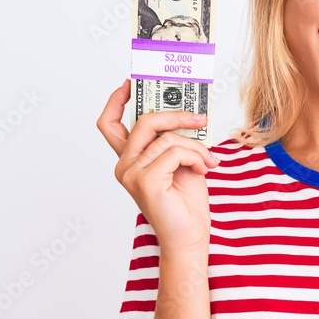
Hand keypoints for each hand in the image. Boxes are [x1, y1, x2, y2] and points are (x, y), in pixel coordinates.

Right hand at [96, 79, 217, 252]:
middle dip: (176, 114)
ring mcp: (132, 174)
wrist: (190, 236)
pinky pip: (174, 151)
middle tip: (200, 118)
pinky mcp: (145, 182)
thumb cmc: (186, 202)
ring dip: (196, 146)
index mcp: (130, 159)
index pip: (110, 124)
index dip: (116, 100)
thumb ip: (175, 140)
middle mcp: (124, 165)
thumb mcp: (182, 161)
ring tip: (208, 161)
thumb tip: (190, 114)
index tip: (131, 83)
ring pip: (166, 137)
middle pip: (144, 121)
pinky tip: (204, 169)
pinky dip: (195, 156)